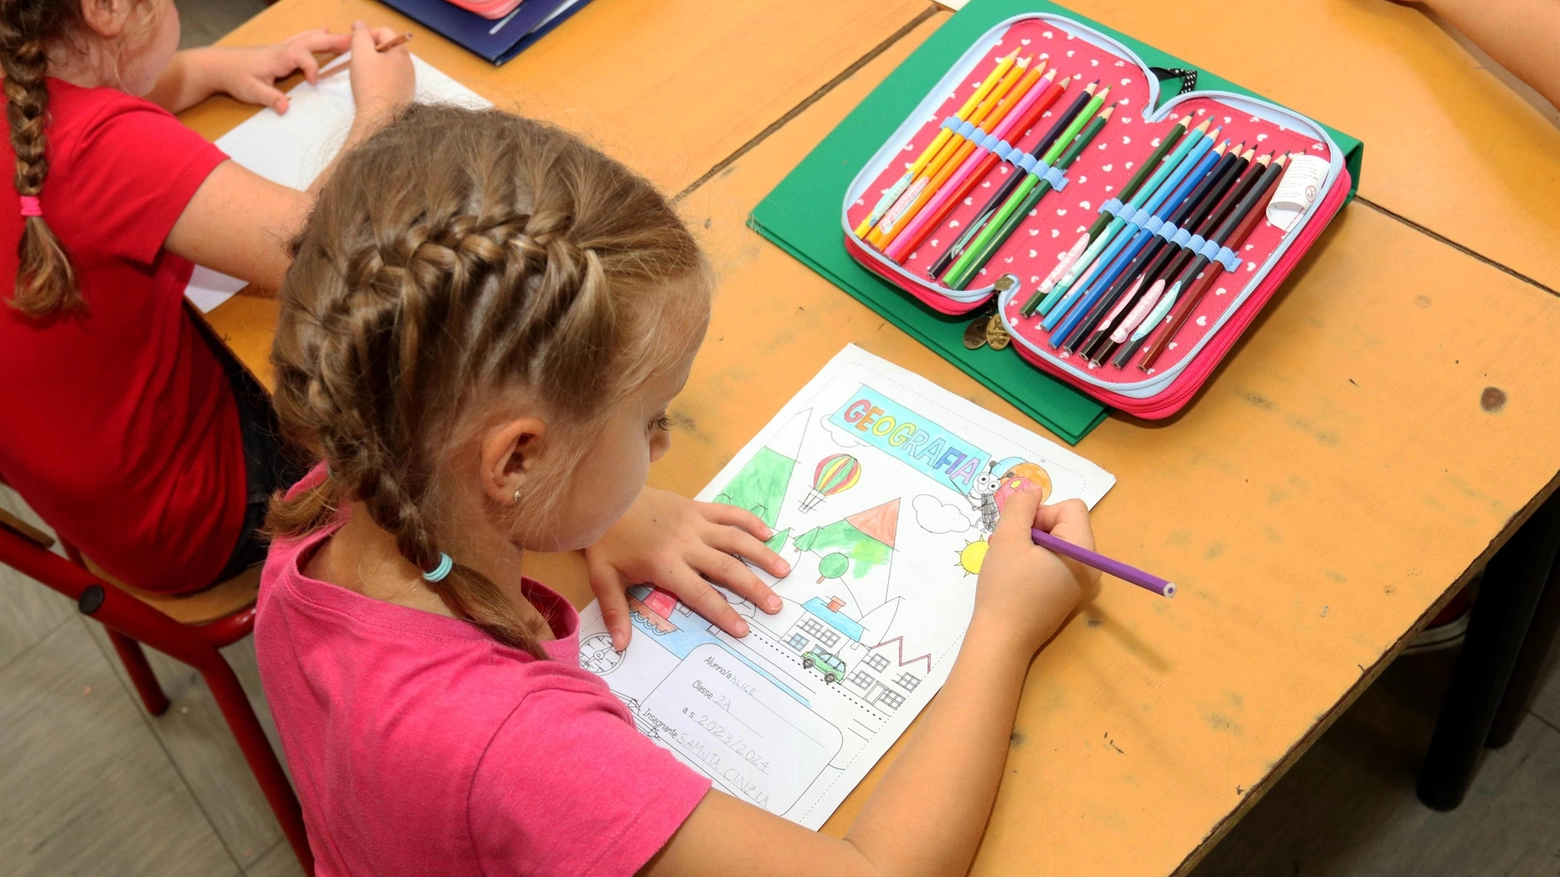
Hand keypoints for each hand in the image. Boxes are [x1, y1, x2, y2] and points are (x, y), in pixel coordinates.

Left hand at [204, 28, 351, 113]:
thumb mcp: (251, 91)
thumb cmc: (235, 77)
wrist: (218, 65)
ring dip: (328, 37)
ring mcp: (282, 47)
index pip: (302, 57)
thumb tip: (285, 108)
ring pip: (309, 38)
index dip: (312, 68)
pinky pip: (302, 39)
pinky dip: (316, 35)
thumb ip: (269, 98)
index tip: (315, 83)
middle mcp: (283, 49)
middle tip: (354, 42)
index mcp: (278, 58)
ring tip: (347, 37)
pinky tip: (323, 31)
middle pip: (312, 42)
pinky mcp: (280, 50)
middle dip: (333, 42)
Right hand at [347, 21, 415, 127]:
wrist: (381, 119)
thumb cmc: (370, 84)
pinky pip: (391, 82)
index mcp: (401, 52)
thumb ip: (360, 35)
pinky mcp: (404, 97)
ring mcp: (408, 83)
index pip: (384, 32)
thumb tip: (360, 25)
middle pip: (387, 49)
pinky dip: (379, 81)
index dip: (366, 35)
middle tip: (357, 62)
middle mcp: (409, 66)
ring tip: (363, 77)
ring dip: (374, 67)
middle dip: (370, 52)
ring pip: (388, 66)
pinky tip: (371, 90)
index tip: (354, 47)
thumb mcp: (361, 53)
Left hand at [586, 487, 791, 649]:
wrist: (606, 494)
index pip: (700, 594)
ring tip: (784, 571)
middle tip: (775, 605)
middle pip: (727, 568)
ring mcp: (695, 523)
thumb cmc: (606, 539)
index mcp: (665, 564)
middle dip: (753, 588)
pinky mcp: (698, 507)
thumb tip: (619, 646)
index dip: (723, 612)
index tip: (743, 629)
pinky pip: (729, 513)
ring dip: (762, 555)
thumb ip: (614, 612)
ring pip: (736, 539)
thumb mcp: (603, 578)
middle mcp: (686, 544)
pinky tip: (768, 533)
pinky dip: (750, 522)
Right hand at [972, 491, 1096, 652]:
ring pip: (1057, 542)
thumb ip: (1021, 506)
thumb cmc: (1006, 587)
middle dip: (1034, 528)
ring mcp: (1080, 583)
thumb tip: (1032, 490)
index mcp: (1082, 550)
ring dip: (1031, 544)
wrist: (1002, 639)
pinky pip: (1056, 562)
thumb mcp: (1008, 538)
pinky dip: (1035, 561)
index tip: (1021, 533)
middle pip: (1066, 524)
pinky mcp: (1067, 594)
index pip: (1071, 508)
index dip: (1042, 512)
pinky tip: (1016, 575)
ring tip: (1010, 561)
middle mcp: (1090, 565)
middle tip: (1010, 547)